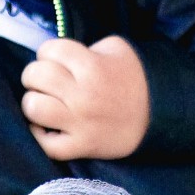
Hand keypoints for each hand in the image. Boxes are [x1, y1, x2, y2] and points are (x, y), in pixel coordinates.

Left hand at [20, 35, 150, 160]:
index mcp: (92, 66)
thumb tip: (54, 58)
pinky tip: (45, 125)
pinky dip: (40, 134)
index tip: (56, 59)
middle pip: (35, 76)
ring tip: (44, 101)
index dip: (48, 52)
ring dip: (34, 101)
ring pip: (33, 108)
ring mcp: (81, 123)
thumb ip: (83, 49)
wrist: (161, 114)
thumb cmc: (134, 77)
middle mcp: (83, 95)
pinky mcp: (83, 146)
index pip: (49, 50)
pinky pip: (46, 144)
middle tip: (46, 80)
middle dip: (35, 74)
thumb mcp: (114, 49)